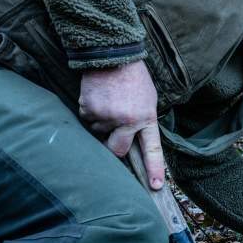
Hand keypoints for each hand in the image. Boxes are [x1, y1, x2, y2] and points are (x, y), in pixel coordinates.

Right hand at [79, 60, 164, 189]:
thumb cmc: (134, 79)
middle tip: (114, 131)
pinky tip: (98, 99)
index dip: (154, 169)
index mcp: (147, 118)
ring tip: (108, 103)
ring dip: (102, 125)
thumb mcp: (148, 100)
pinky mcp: (89, 110)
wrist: (113, 55)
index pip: (152, 149)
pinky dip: (90, 114)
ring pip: (99, 134)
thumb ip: (143, 122)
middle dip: (114, 146)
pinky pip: (87, 121)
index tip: (155, 187)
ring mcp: (107, 116)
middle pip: (117, 150)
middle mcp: (128, 120)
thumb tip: (133, 144)